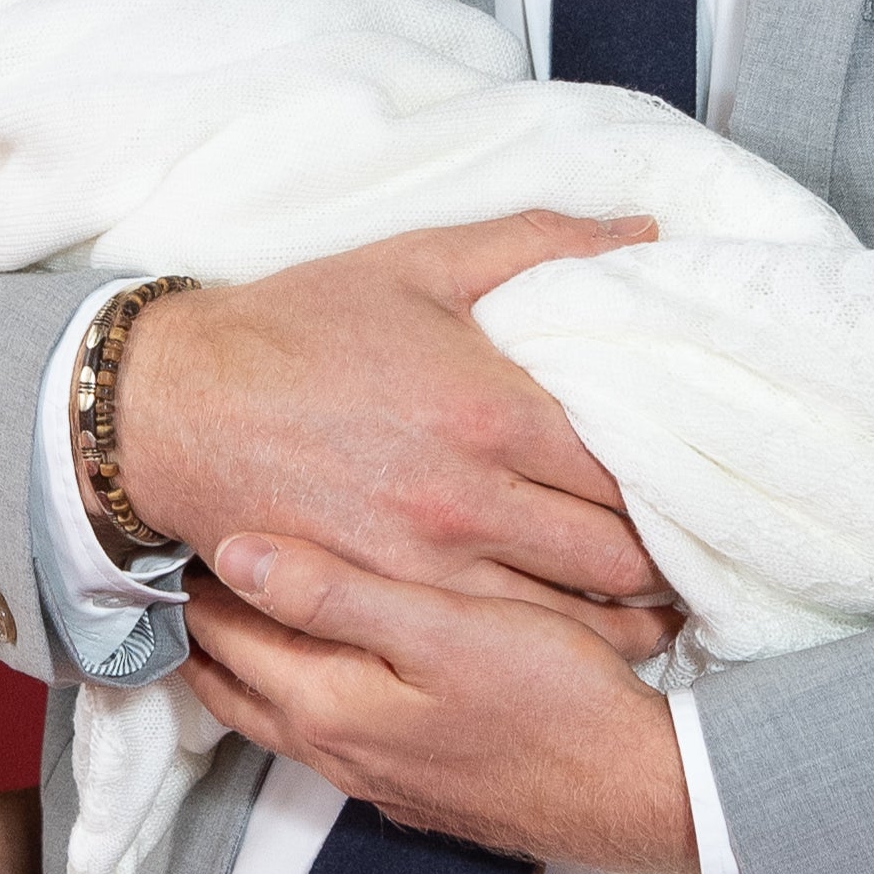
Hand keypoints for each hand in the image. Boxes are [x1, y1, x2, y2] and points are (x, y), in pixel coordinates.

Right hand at [109, 214, 671, 651]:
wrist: (177, 404)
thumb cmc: (298, 326)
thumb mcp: (418, 262)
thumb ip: (537, 243)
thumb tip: (641, 230)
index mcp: (490, 408)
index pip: (625, 469)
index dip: (675, 481)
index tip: (696, 482)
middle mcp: (469, 498)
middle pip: (613, 555)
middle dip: (662, 558)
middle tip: (689, 550)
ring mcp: (427, 564)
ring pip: (568, 617)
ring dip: (622, 615)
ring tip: (656, 605)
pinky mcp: (385, 603)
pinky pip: (496, 641)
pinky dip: (549, 643)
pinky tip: (575, 636)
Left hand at [180, 538, 691, 873]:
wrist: (636, 790)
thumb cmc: (551, 699)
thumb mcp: (441, 627)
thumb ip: (335, 592)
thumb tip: (238, 552)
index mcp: (329, 705)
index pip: (226, 634)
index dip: (198, 576)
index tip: (179, 519)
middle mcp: (337, 748)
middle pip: (235, 680)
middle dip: (204, 623)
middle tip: (185, 558)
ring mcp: (374, 770)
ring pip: (277, 706)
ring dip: (248, 655)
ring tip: (237, 597)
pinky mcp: (412, 777)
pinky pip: (324, 726)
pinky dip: (298, 682)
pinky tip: (324, 654)